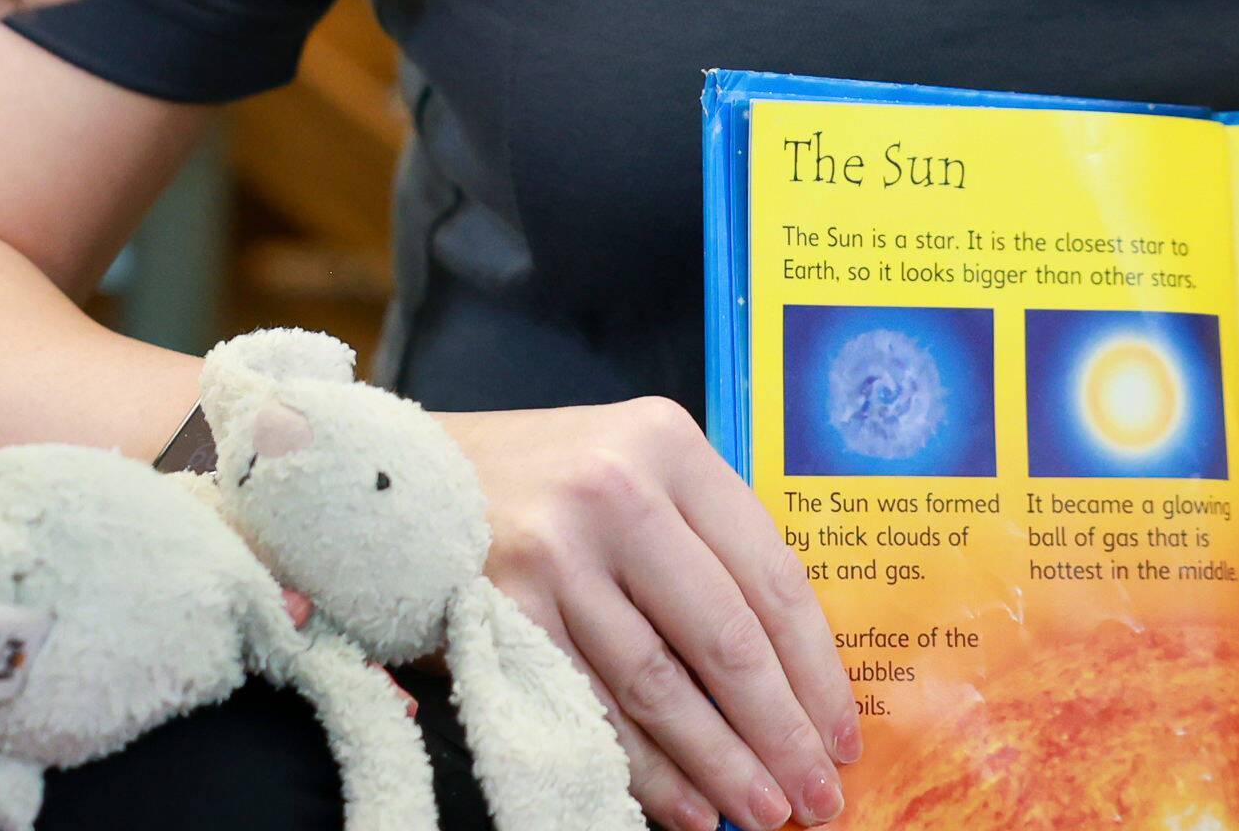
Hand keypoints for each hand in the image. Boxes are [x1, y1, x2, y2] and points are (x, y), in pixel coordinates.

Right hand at [439, 398, 858, 830]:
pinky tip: (686, 808)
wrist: (394, 479)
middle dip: (781, 733)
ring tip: (762, 813)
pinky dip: (645, 770)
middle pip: (725, 638)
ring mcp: (555, 551)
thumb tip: (789, 678)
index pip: (771, 574)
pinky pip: (593, 707)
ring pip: (661, 685)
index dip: (817, 669)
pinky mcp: (502, 608)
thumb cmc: (536, 484)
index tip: (843, 736)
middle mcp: (616, 489)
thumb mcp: (629, 468)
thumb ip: (703, 543)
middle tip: (817, 798)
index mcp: (668, 444)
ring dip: (721, 765)